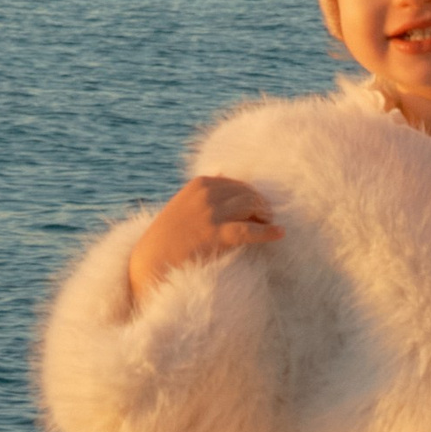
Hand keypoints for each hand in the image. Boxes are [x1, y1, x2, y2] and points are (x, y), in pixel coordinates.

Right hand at [127, 174, 281, 306]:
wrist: (151, 260)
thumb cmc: (169, 235)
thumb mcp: (183, 203)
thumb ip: (204, 189)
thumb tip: (223, 170)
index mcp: (200, 184)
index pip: (237, 183)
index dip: (251, 195)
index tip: (258, 206)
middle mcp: (206, 195)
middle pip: (247, 193)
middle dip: (260, 204)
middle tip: (267, 216)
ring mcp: (211, 214)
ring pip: (251, 206)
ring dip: (264, 215)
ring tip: (269, 224)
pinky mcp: (216, 235)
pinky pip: (250, 230)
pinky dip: (268, 231)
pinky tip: (279, 233)